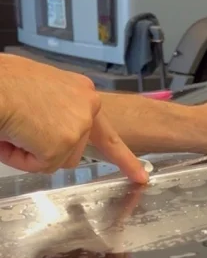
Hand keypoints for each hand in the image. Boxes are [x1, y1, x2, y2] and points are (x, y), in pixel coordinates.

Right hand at [0, 54, 147, 181]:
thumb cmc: (3, 82)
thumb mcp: (40, 90)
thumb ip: (57, 112)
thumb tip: (51, 132)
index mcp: (82, 93)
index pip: (108, 132)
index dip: (125, 158)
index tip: (141, 176)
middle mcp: (88, 107)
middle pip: (73, 151)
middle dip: (47, 149)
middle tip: (22, 129)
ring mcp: (78, 127)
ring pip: (57, 161)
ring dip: (32, 152)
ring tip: (15, 126)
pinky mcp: (62, 144)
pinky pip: (40, 167)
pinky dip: (21, 158)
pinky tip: (13, 134)